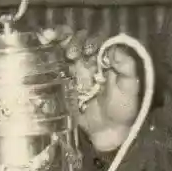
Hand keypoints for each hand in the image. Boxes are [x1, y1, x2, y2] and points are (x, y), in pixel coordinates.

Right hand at [38, 26, 140, 151]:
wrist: (108, 132)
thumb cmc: (122, 109)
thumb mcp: (129, 88)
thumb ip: (126, 67)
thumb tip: (114, 49)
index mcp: (105, 59)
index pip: (94, 40)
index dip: (88, 41)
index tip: (86, 51)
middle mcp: (89, 60)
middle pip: (76, 40)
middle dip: (70, 40)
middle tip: (70, 54)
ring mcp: (74, 70)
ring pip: (63, 46)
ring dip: (56, 39)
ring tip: (47, 38)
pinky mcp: (62, 81)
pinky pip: (53, 63)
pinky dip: (46, 51)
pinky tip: (41, 44)